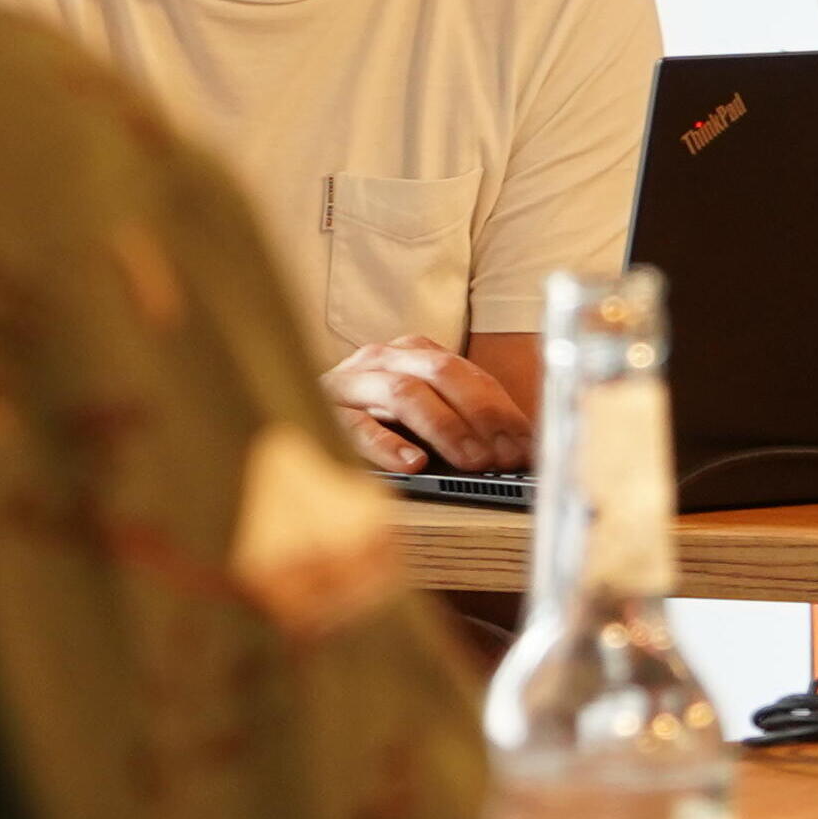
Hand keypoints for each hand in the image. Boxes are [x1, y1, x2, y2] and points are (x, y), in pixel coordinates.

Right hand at [324, 336, 533, 475]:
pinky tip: (414, 465)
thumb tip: (514, 451)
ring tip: (473, 461)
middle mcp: (383, 360)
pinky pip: (356, 426)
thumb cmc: (367, 418)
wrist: (289, 409)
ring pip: (405, 393)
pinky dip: (387, 445)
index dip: (502, 409)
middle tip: (506, 455)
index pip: (468, 375)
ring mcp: (352, 384)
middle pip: (442, 374)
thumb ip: (457, 421)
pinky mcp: (323, 413)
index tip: (527, 444)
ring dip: (446, 428)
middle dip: (482, 415)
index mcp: (412, 353)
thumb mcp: (415, 413)